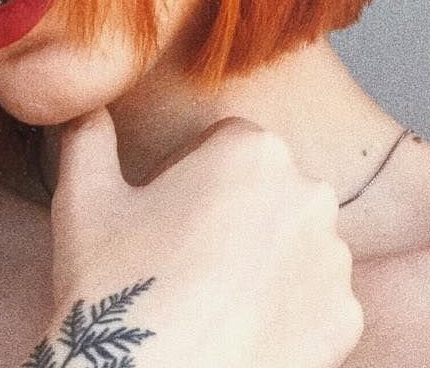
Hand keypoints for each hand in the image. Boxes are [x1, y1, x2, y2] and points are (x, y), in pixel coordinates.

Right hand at [39, 109, 361, 367]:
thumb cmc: (116, 285)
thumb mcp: (84, 195)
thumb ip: (88, 132)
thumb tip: (83, 103)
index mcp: (252, 148)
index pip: (222, 142)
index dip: (184, 174)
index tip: (160, 213)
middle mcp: (308, 192)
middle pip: (263, 188)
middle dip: (230, 211)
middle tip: (180, 254)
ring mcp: (334, 259)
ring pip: (291, 240)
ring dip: (259, 256)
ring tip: (209, 294)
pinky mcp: (345, 320)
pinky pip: (314, 298)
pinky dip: (284, 308)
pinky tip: (239, 325)